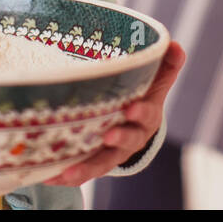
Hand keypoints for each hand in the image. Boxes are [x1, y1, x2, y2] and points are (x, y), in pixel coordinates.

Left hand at [42, 40, 185, 185]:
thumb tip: (176, 45)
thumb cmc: (142, 98)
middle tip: (107, 137)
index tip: (131, 109)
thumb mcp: (155, 83)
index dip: (140, 114)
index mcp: (147, 118)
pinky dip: (65, 175)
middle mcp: (131, 139)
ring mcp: (112, 153)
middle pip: (125, 143)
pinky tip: (46, 176)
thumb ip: (165, 65)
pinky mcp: (94, 161)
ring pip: (101, 164)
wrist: (133, 126)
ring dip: (85, 168)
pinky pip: (81, 171)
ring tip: (67, 172)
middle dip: (117, 141)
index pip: (146, 116)